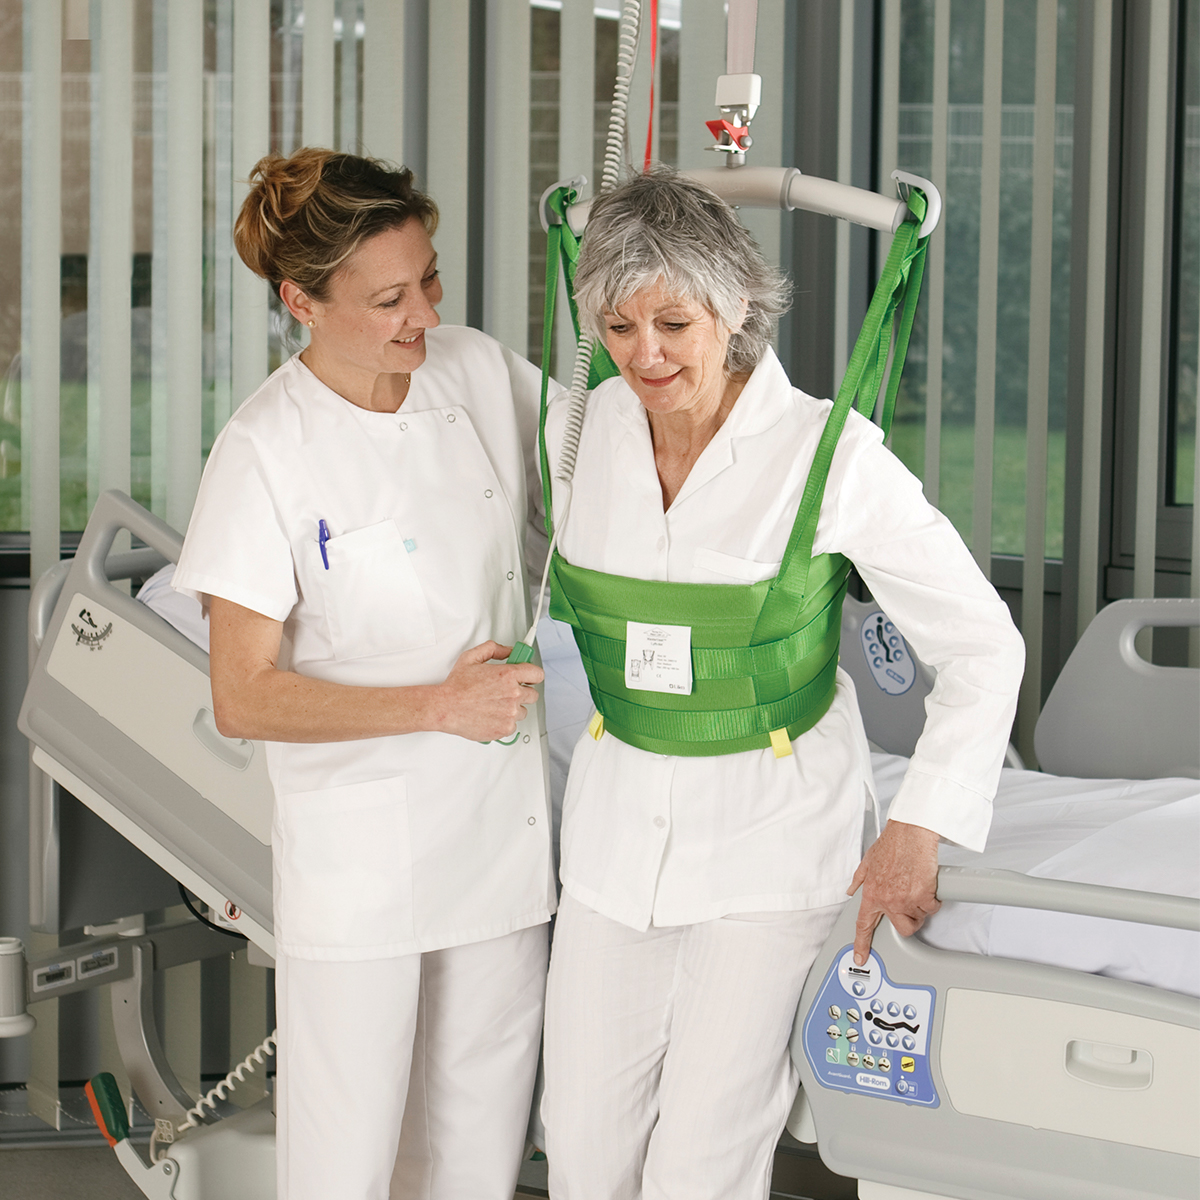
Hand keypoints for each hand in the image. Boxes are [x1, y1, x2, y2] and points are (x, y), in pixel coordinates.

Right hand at [435, 641, 543, 741]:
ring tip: (495, 705)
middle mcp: (513, 694)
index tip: (528, 677)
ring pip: (523, 711)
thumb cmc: (456, 686)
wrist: (445, 708)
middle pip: (533, 694)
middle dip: (522, 692)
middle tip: (507, 692)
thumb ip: (494, 649)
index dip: (532, 675)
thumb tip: (508, 651)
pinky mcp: (505, 728)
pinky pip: (513, 725)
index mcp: (508, 675)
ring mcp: (510, 713)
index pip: (537, 674)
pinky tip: (492, 715)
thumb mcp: (472, 657)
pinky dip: (505, 722)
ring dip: (513, 708)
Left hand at [846, 821, 940, 965]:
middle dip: (909, 921)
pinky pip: (932, 907)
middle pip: (902, 929)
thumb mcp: (868, 861)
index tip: (861, 957)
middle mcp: (887, 899)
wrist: (911, 832)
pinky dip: (933, 899)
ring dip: (921, 907)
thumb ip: (860, 879)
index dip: (861, 943)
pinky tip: (927, 884)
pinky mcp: (922, 895)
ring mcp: (905, 899)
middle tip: (911, 905)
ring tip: (917, 887)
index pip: (864, 924)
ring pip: (918, 918)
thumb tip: (852, 891)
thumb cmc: (893, 844)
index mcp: (872, 893)